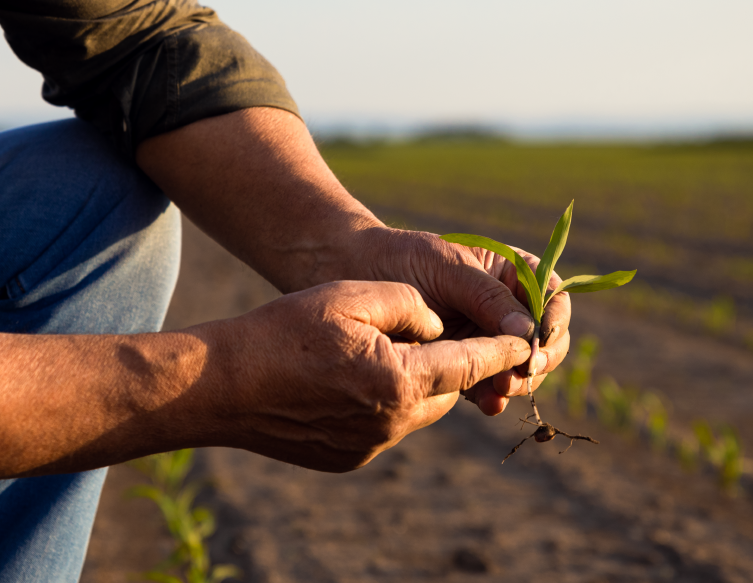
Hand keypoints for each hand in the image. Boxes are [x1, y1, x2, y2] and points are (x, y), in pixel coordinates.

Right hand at [195, 280, 530, 471]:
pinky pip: (383, 427)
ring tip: (386, 354)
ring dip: (415, 384)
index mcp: (401, 380)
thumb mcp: (354, 295)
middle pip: (446, 391)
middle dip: (452, 365)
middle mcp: (393, 422)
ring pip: (415, 410)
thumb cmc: (286, 331)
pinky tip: (350, 381)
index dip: (504, 348)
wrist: (224, 386)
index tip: (529, 340)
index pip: (472, 363)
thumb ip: (411, 306)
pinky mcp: (347, 457)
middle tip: (444, 337)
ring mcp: (369, 445)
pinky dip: (383, 404)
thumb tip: (438, 327)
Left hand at [344, 227, 572, 416]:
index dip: (553, 319)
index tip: (542, 340)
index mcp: (507, 273)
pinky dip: (492, 395)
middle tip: (521, 372)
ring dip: (518, 381)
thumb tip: (528, 333)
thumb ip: (485, 296)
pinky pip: (487, 384)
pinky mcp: (459, 362)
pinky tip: (487, 404)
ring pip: (520, 366)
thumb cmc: (398, 258)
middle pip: (544, 337)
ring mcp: (482, 336)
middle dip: (539, 357)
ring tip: (500, 389)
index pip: (551, 295)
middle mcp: (500, 306)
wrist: (348, 275)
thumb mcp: (444, 266)